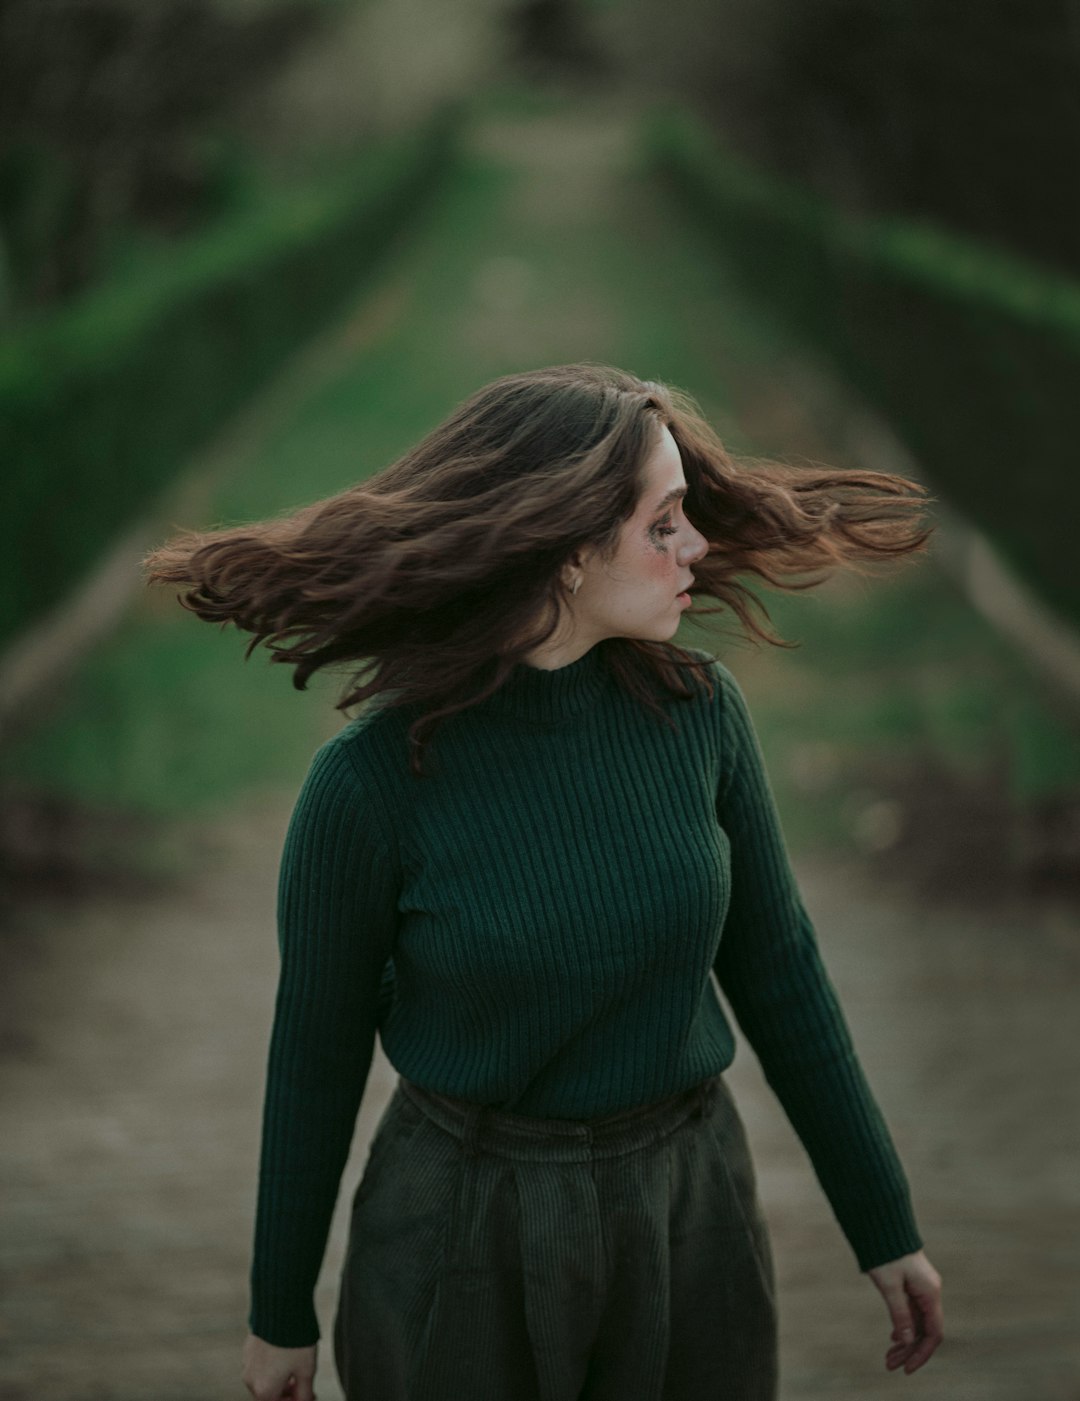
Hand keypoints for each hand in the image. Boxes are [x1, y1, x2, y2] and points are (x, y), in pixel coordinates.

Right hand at [242, 1332, 316, 1400]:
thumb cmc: (294, 1341)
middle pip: (269, 1394)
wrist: (282, 1309)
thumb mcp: (307, 1371)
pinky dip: (271, 1364)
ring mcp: (247, 1363)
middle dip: (286, 1391)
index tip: (306, 1395)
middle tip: (301, 1382)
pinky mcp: (247, 1348)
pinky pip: (259, 1363)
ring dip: (278, 1377)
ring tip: (294, 1365)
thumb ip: (304, 1393)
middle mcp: (251, 1380)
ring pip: (264, 1378)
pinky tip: (284, 1353)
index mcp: (264, 1390)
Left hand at [865, 1249, 942, 1373]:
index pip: (933, 1333)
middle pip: (924, 1331)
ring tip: (888, 1357)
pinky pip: (912, 1313)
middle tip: (890, 1365)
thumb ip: (899, 1313)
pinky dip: (903, 1327)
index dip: (922, 1354)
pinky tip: (893, 1338)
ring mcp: (922, 1288)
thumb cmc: (885, 1252)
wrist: (882, 1224)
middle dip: (909, 1350)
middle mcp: (930, 1292)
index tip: (907, 1369)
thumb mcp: (889, 1285)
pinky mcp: (913, 1285)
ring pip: (918, 1323)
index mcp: (930, 1293)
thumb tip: (906, 1341)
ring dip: (904, 1341)